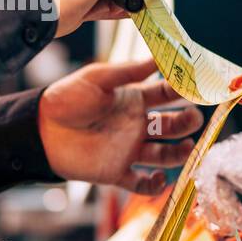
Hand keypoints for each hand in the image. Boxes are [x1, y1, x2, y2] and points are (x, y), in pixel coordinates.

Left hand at [37, 58, 203, 193]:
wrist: (40, 129)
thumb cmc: (66, 99)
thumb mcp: (98, 78)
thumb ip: (128, 71)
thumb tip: (158, 56)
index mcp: (133, 99)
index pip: (167, 95)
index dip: (184, 91)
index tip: (200, 88)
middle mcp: (136, 124)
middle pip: (172, 125)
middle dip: (187, 122)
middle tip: (195, 118)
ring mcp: (128, 149)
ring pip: (164, 154)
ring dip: (179, 152)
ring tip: (187, 146)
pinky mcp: (116, 172)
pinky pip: (142, 183)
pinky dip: (155, 184)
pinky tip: (158, 176)